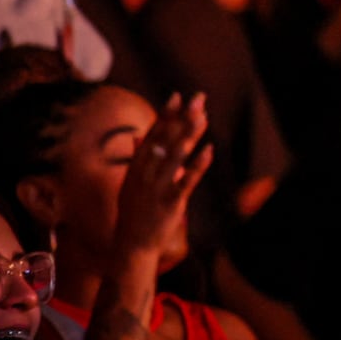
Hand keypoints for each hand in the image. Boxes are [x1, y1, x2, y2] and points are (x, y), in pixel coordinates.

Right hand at [113, 94, 211, 268]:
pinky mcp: (170, 201)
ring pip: (175, 156)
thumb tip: (138, 135)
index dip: (165, 115)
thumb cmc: (133, 211)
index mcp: (136, 167)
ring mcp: (157, 187)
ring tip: (202, 117)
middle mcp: (145, 173)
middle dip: (181, 118)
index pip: (152, 135)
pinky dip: (198, 165)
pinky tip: (209, 150)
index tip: (176, 96)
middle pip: (165, 141)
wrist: (132, 243)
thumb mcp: (130, 182)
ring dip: (189, 135)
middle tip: (197, 99)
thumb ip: (137, 158)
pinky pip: (186, 180)